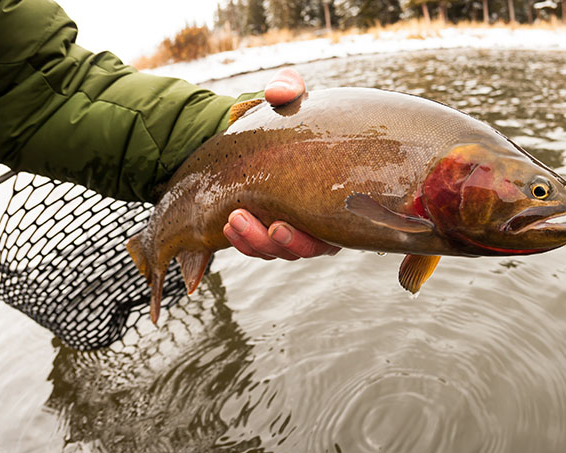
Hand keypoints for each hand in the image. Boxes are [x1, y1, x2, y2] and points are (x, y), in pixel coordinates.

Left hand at [223, 69, 340, 259]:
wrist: (249, 129)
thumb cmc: (281, 116)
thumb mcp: (286, 97)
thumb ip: (287, 89)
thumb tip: (279, 93)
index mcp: (336, 195)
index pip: (338, 230)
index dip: (316, 237)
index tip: (287, 225)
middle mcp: (319, 219)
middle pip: (307, 247)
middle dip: (283, 243)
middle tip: (269, 226)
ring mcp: (291, 228)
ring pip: (278, 251)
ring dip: (256, 242)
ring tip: (234, 220)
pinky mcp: (264, 231)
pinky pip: (256, 248)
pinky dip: (242, 242)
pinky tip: (227, 226)